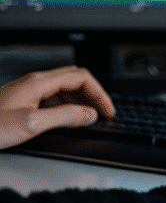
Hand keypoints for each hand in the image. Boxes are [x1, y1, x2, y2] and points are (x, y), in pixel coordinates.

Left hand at [0, 66, 115, 149]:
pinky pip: (52, 97)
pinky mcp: (21, 101)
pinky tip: (65, 120)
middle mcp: (34, 82)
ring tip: (87, 118)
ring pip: (63, 88)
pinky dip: (66, 106)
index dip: (100, 94)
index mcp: (40, 82)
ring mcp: (27, 91)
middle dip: (93, 94)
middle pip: (74, 79)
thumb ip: (65, 117)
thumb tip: (90, 114)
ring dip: (80, 101)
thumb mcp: (32, 124)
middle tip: (103, 113)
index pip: (82, 78)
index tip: (108, 111)